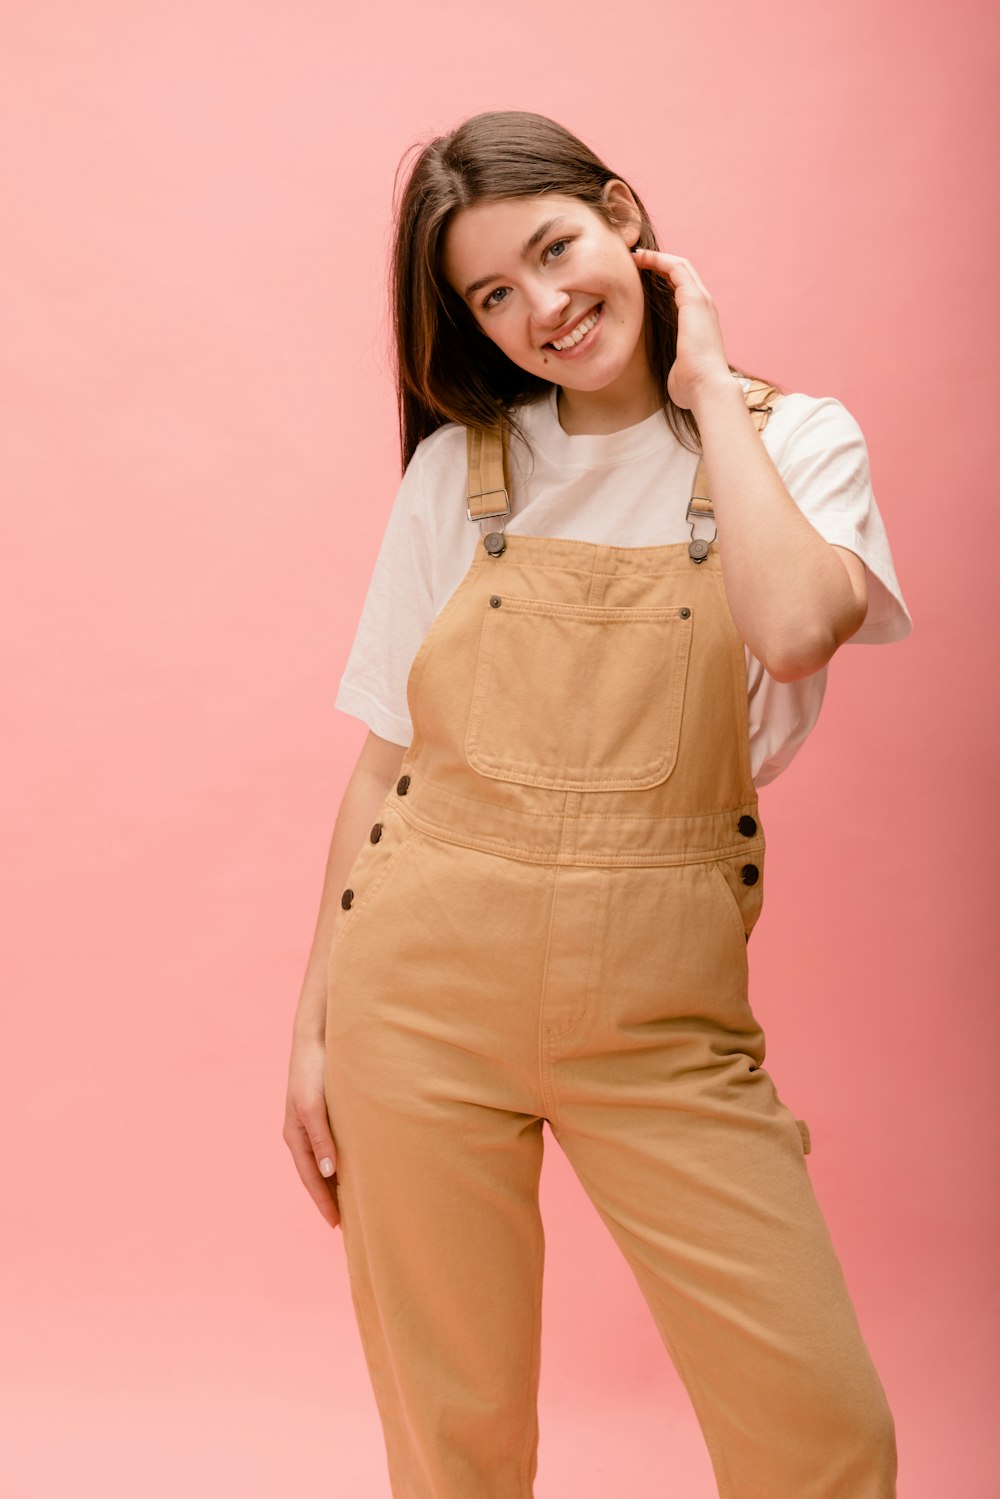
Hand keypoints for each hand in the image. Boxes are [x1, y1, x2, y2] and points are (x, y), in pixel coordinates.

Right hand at [283, 1028, 340, 1229]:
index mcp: (295, 1135)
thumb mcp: (313, 1106)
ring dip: (336, 1181)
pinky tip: (357, 1165)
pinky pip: (333, 1145)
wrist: (316, 1035)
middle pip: (315, 1174)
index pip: (309, 1178)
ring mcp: (313, 1122)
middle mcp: (303, 1132)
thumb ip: (320, 1138)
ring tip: (354, 1201)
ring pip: (325, 1160)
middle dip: (328, 1198)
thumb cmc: (313, 1069)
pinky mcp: (326, 1111)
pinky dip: (341, 1161)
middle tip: (348, 1223)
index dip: (323, 1202)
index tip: (337, 1226)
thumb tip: (328, 1173)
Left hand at [631, 248, 732, 410]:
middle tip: (635, 260)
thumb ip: (672, 359)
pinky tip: (640, 259)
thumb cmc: (691, 386)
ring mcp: (702, 301)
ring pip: (680, 266)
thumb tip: (665, 369)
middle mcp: (704, 307)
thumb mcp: (677, 367)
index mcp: (701, 321)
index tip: (641, 278)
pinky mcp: (695, 300)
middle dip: (659, 263)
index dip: (662, 279)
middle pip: (682, 272)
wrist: (706, 389)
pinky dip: (658, 260)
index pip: (683, 290)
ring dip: (657, 258)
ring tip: (635, 256)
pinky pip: (676, 268)